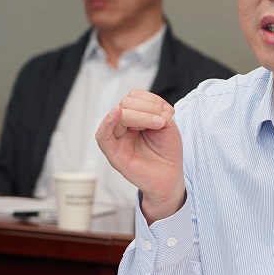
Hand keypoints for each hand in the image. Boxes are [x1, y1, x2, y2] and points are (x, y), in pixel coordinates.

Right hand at [95, 89, 185, 221]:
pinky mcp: (113, 152)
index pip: (134, 97)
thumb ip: (156, 112)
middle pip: (126, 103)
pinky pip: (103, 134)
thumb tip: (145, 107)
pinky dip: (108, 121)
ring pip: (119, 114)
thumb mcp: (167, 125)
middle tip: (164, 120)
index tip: (169, 113)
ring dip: (141, 115)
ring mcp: (116, 139)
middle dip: (148, 108)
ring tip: (159, 124)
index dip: (152, 100)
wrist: (170, 177)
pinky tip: (118, 113)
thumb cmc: (167, 152)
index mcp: (134, 118)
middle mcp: (123, 126)